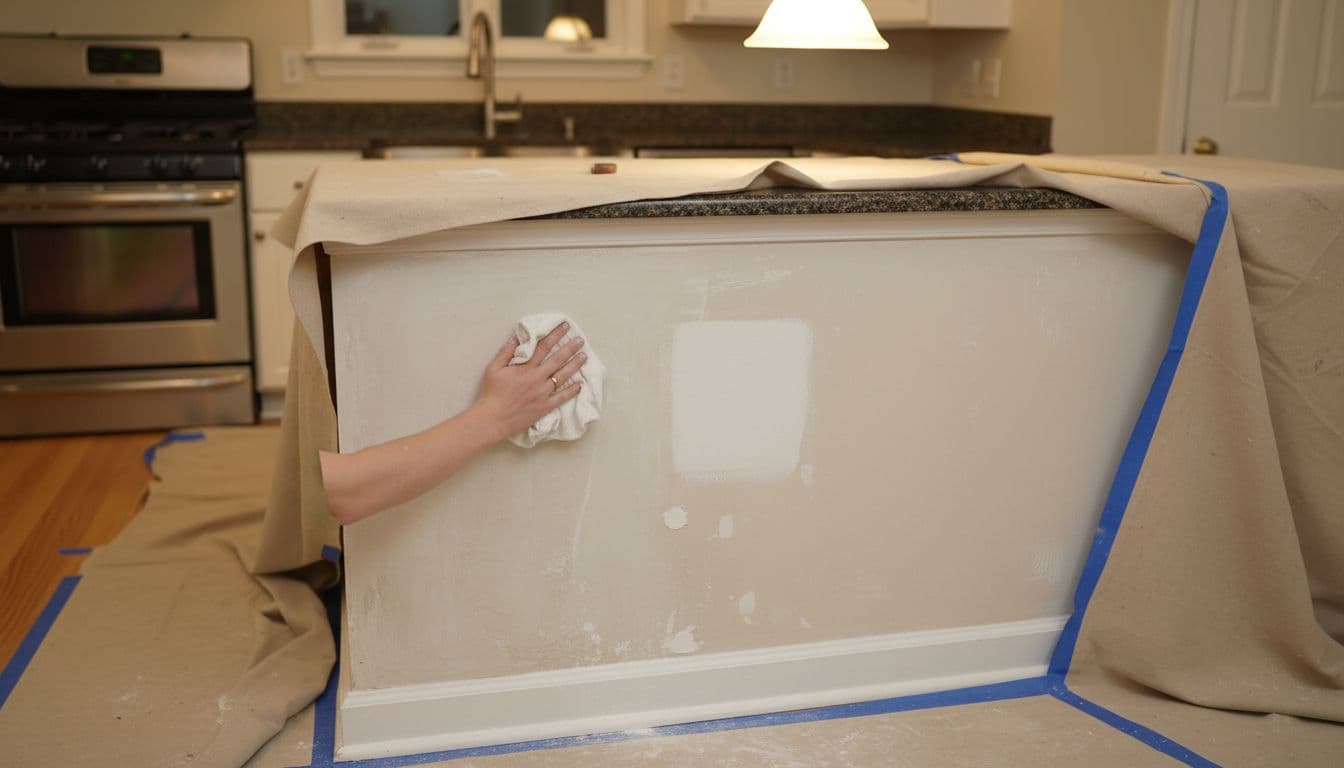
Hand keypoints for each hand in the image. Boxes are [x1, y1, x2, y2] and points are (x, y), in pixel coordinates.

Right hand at [471, 321, 585, 441]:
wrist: (493, 418)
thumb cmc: (491, 393)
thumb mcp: (494, 368)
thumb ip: (506, 352)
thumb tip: (517, 336)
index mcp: (525, 367)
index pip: (543, 346)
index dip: (555, 335)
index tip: (565, 327)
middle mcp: (537, 378)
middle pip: (557, 359)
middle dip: (570, 348)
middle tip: (580, 340)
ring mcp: (543, 393)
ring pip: (563, 376)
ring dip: (574, 365)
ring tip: (584, 356)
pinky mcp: (545, 407)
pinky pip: (562, 398)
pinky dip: (572, 391)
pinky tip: (580, 385)